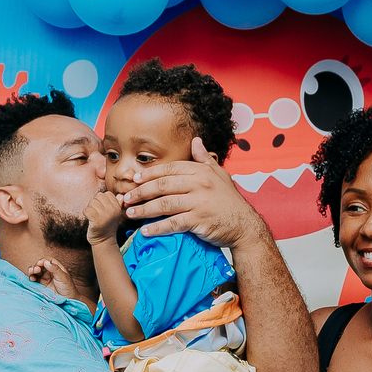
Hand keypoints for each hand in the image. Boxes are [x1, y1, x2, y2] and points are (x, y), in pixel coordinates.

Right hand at [27, 257, 78, 298]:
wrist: (67, 300)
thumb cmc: (68, 288)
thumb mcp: (63, 277)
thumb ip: (55, 269)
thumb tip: (46, 262)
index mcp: (56, 267)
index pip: (48, 260)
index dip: (43, 261)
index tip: (40, 263)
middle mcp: (49, 271)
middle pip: (40, 265)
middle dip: (36, 266)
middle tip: (36, 269)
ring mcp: (44, 278)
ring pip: (36, 271)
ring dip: (32, 270)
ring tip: (32, 272)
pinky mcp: (40, 284)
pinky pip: (34, 279)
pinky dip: (31, 277)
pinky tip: (32, 278)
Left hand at [84, 191, 123, 246]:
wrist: (104, 242)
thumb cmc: (107, 227)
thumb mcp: (114, 215)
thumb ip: (117, 204)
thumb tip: (120, 195)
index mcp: (117, 208)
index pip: (107, 194)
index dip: (102, 200)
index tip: (102, 209)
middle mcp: (113, 210)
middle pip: (98, 196)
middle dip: (94, 203)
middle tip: (96, 213)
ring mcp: (105, 216)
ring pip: (92, 202)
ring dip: (90, 208)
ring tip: (93, 216)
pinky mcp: (97, 221)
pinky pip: (87, 210)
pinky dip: (85, 213)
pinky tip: (89, 219)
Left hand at [122, 138, 262, 248]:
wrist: (245, 226)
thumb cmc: (230, 201)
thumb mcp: (220, 175)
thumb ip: (204, 159)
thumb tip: (195, 140)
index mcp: (201, 171)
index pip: (169, 169)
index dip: (149, 174)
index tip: (134, 180)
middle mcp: (199, 184)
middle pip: (162, 185)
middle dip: (141, 192)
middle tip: (126, 198)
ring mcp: (199, 202)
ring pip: (164, 204)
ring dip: (144, 209)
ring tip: (130, 213)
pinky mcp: (199, 221)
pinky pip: (173, 223)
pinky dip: (157, 227)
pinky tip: (145, 231)